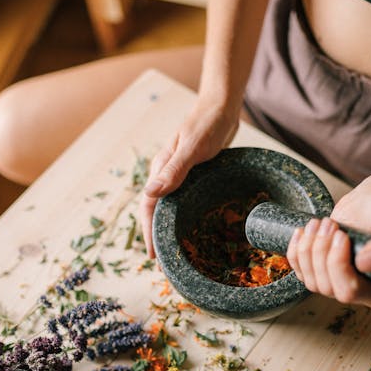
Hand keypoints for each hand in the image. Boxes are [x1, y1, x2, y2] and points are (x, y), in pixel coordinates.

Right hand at [140, 98, 239, 257]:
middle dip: (159, 237)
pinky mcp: (195, 174)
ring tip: (180, 252)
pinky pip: (186, 200)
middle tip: (168, 264)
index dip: (149, 233)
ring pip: (172, 207)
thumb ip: (173, 170)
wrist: (222, 106)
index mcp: (161, 169)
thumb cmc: (207, 124)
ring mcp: (180, 175)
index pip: (149, 208)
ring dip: (172, 229)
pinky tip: (197, 227)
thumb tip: (150, 194)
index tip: (154, 256)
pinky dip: (186, 216)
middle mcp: (166, 174)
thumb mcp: (192, 148)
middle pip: (157, 211)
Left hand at [286, 182, 370, 306]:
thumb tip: (364, 265)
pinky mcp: (323, 274)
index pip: (351, 292)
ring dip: (309, 249)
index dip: (338, 263)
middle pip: (328, 288)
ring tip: (321, 223)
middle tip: (330, 224)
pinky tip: (303, 232)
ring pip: (312, 282)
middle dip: (321, 253)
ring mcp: (342, 286)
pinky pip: (301, 273)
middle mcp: (364, 295)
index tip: (342, 235)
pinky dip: (296, 251)